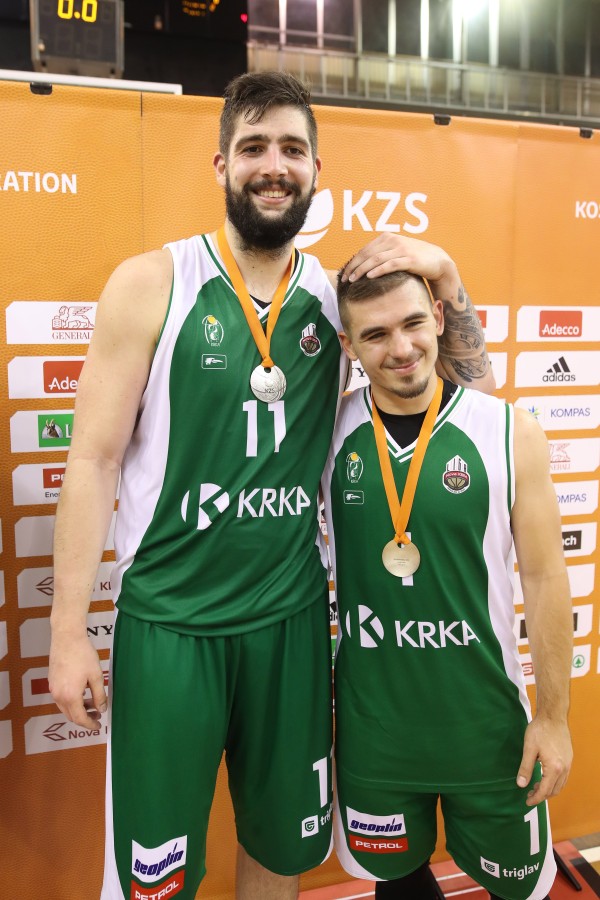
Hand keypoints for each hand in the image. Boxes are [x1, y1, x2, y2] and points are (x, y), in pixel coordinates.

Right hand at [49, 630, 106, 729]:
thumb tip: (102, 709)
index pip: (80, 719)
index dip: (90, 725)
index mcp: (70, 696)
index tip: (99, 726)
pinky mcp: (52, 682)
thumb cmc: (83, 655)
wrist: (67, 638)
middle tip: (98, 714)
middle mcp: (58, 696)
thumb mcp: (96, 676)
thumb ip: (99, 695)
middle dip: (85, 717)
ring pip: (65, 707)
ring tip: (93, 702)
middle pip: (71, 716)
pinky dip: (72, 701)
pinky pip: (61, 698)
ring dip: (79, 709)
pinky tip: (83, 692)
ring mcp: (53, 689)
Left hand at [340, 234, 459, 300]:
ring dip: (362, 269)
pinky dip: (378, 270)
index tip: (345, 273)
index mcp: (387, 237)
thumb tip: (363, 267)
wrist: (438, 261)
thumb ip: (382, 255)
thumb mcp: (396, 253)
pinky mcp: (410, 259)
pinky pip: (390, 264)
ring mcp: (401, 249)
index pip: (365, 250)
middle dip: (354, 267)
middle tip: (346, 279)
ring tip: (353, 280)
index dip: (353, 262)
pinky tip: (369, 277)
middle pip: (368, 254)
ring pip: (376, 259)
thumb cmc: (415, 259)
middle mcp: (393, 240)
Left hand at [516, 716, 572, 805]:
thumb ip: (525, 768)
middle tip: (529, 794)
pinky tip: (545, 777)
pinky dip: (554, 782)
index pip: (545, 790)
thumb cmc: (540, 730)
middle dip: (542, 795)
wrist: (553, 716)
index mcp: (554, 768)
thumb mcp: (528, 748)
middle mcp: (564, 768)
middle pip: (554, 790)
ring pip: (560, 785)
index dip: (535, 798)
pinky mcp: (569, 759)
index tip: (527, 801)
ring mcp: (568, 764)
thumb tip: (521, 784)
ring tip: (536, 786)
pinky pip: (563, 777)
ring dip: (549, 789)